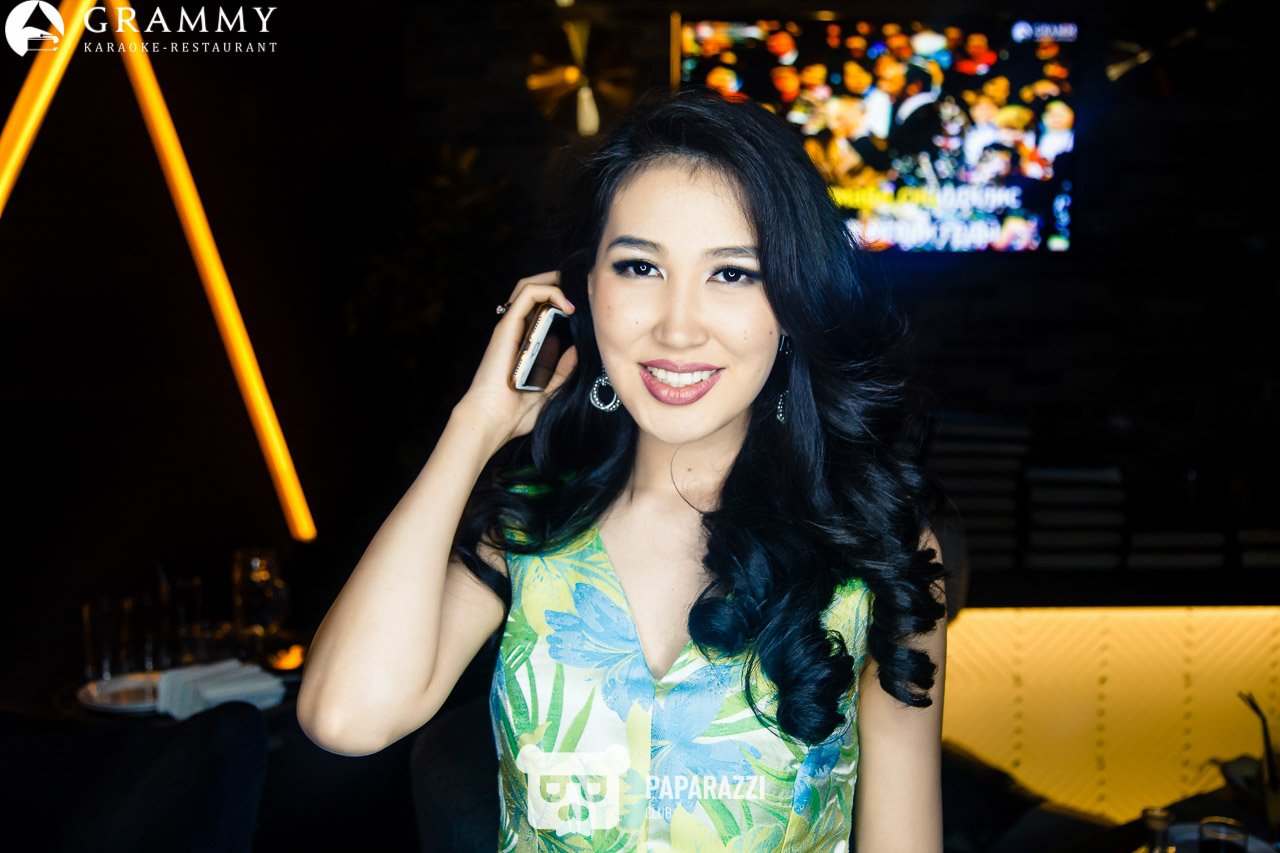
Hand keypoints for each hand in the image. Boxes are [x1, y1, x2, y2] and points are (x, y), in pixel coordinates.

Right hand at [455, 270, 578, 448]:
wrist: (494, 420)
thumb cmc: (517, 412)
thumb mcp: (552, 389)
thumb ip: (564, 369)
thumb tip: (580, 349)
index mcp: (525, 343)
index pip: (542, 310)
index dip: (562, 301)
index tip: (585, 308)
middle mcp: (516, 331)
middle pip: (535, 292)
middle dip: (559, 283)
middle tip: (582, 290)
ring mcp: (510, 326)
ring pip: (529, 285)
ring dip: (554, 281)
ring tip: (576, 290)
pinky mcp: (507, 325)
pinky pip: (528, 294)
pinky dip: (550, 291)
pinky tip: (568, 306)